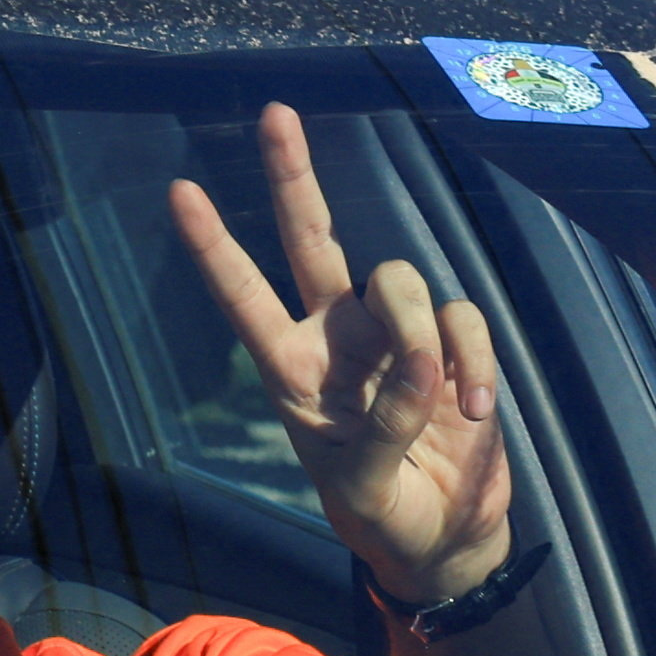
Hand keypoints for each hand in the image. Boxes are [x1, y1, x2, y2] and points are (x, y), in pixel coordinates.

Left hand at [169, 103, 516, 610]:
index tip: (179, 191)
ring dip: (424, 336)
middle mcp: (337, 338)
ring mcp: (394, 335)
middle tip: (274, 113)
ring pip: (403, 282)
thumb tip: (418, 368)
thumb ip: (385, 431)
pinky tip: (475, 412)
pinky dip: (472, 362)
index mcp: (293, 372)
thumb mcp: (367, 493)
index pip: (245, 298)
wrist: (447, 541)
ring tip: (442, 407)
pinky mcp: (450, 343)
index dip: (214, 246)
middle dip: (292, 176)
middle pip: (312, 238)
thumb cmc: (387, 521)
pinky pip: (462, 318)